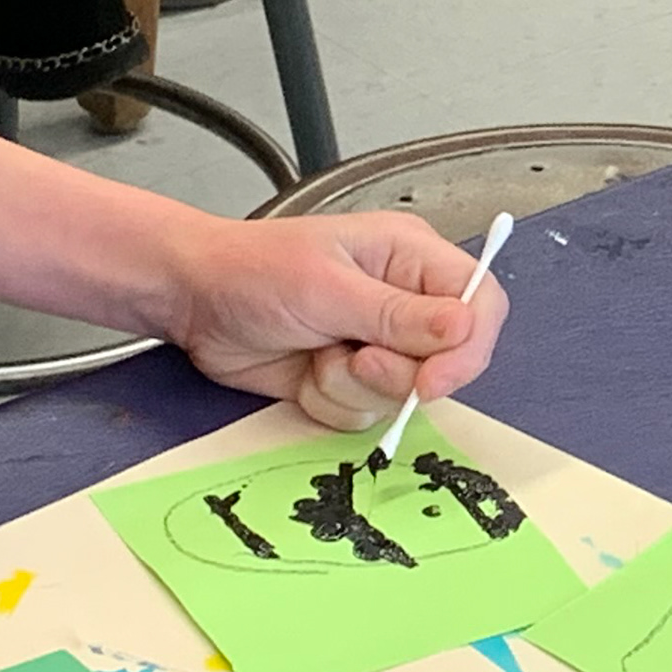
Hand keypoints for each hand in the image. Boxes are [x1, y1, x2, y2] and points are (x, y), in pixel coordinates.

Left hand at [155, 211, 509, 429]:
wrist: (192, 300)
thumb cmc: (252, 270)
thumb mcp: (327, 286)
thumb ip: (396, 313)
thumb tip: (463, 327)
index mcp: (411, 257)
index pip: (480, 304)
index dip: (468, 348)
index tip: (433, 380)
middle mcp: (404, 301)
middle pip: (449, 361)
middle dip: (396, 373)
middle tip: (354, 356)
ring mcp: (378, 344)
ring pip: (404, 395)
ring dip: (355, 387)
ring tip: (319, 352)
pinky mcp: (350, 380)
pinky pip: (366, 414)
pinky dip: (332, 402)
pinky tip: (306, 370)